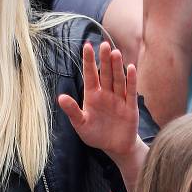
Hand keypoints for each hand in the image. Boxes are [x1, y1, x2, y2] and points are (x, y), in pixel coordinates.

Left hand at [58, 41, 139, 158]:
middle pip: (105, 74)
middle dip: (104, 60)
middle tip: (104, 44)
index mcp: (92, 96)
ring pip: (118, 80)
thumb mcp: (81, 124)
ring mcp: (119, 99)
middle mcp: (106, 94)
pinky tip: (131, 68)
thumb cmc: (95, 134)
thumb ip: (72, 110)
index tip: (87, 46)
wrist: (115, 147)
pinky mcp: (130, 107)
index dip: (89, 61)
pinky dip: (131, 81)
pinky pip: (130, 92)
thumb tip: (60, 97)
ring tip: (115, 52)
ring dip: (117, 67)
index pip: (90, 75)